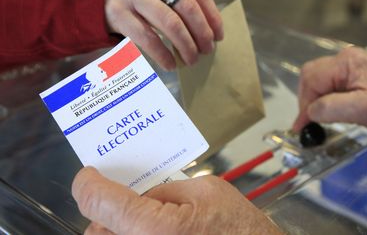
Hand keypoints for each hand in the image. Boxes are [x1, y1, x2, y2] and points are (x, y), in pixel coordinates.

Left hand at [72, 167, 282, 234]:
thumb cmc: (241, 230)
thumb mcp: (206, 190)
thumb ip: (165, 189)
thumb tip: (141, 194)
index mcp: (154, 229)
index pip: (100, 202)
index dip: (88, 184)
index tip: (89, 175)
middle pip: (95, 231)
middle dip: (103, 211)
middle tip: (117, 196)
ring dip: (114, 229)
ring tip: (137, 217)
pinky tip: (150, 230)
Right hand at [105, 0, 223, 70]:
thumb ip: (182, 3)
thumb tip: (211, 30)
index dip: (212, 16)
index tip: (219, 35)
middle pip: (187, 7)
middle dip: (202, 32)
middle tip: (207, 50)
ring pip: (170, 23)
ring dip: (186, 46)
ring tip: (192, 60)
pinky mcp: (118, 15)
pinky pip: (147, 39)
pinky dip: (163, 55)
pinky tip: (171, 65)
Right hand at [293, 47, 366, 133]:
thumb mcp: (366, 110)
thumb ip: (332, 108)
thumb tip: (309, 112)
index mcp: (347, 63)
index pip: (311, 79)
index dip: (303, 104)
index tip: (302, 126)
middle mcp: (347, 60)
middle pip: (311, 77)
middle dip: (307, 100)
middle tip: (310, 122)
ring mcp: (351, 67)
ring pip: (319, 82)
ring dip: (316, 101)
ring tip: (321, 119)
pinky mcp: (356, 76)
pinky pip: (330, 86)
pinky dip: (325, 100)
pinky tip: (332, 113)